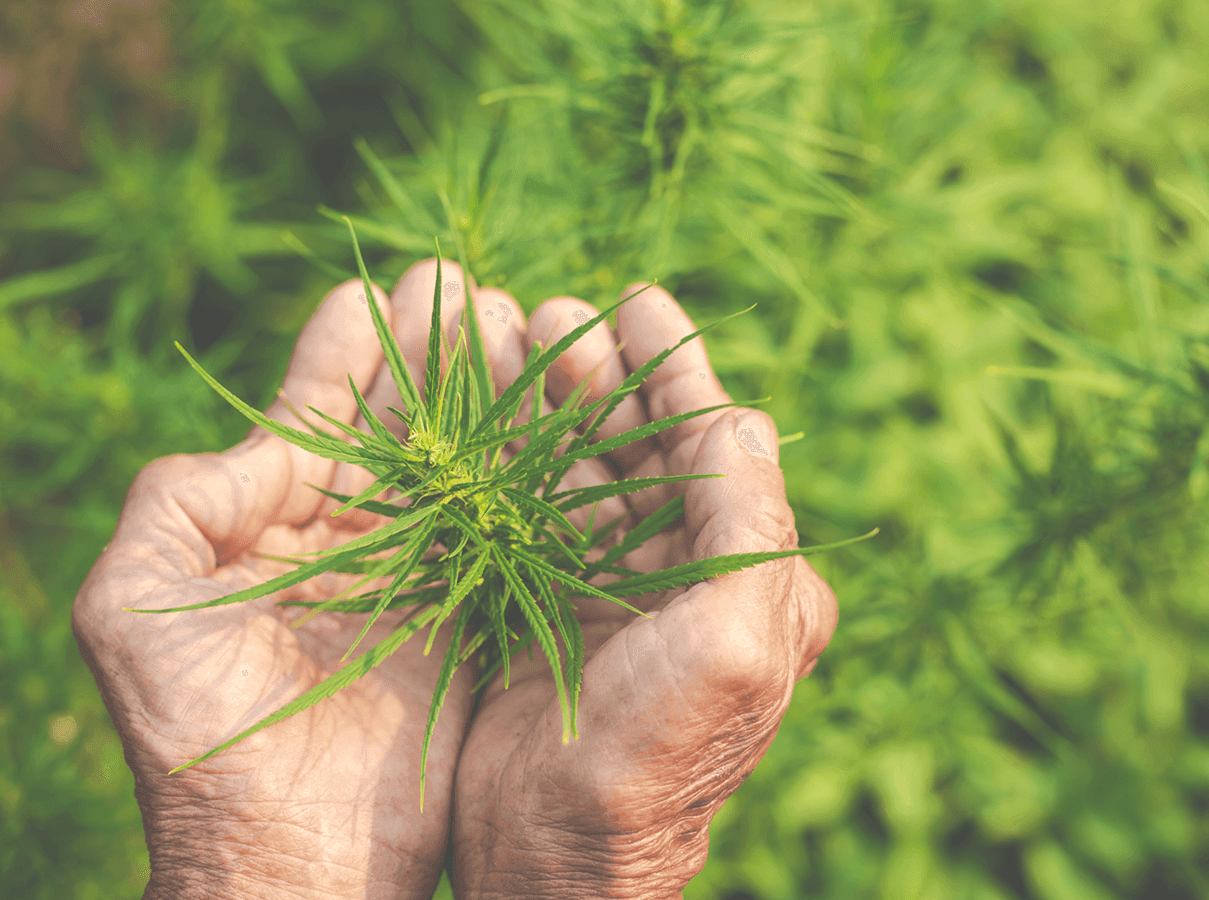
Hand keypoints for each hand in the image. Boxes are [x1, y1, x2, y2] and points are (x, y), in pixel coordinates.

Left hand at [71, 261, 484, 899]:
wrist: (284, 858)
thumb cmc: (195, 738)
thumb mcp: (135, 607)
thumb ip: (179, 505)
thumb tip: (257, 446)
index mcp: (269, 525)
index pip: (314, 414)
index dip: (348, 348)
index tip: (383, 285)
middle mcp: (350, 540)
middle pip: (400, 426)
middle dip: (432, 356)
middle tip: (471, 292)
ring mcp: (416, 577)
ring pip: (459, 468)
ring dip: (490, 401)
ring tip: (521, 329)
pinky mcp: (471, 621)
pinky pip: (507, 536)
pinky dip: (535, 482)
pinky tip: (559, 427)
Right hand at [445, 283, 839, 898]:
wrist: (562, 862)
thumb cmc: (661, 756)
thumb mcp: (736, 639)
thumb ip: (749, 520)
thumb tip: (741, 413)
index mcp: (749, 578)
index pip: (714, 445)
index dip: (676, 369)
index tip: (637, 300)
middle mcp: (686, 578)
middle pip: (642, 446)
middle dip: (602, 376)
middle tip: (554, 311)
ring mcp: (613, 593)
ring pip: (581, 470)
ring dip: (548, 405)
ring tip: (507, 339)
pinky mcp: (547, 613)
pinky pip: (529, 514)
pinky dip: (507, 461)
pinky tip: (476, 416)